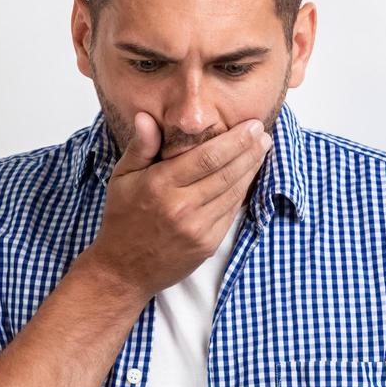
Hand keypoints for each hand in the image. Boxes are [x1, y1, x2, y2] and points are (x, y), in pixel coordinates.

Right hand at [83, 111, 272, 298]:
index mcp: (160, 185)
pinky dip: (242, 192)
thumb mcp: (122, 178)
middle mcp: (181, 206)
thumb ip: (140, 147)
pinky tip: (248, 177)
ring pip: (233, 192)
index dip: (234, 140)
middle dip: (250, 150)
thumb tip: (146, 117)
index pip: (207, 157)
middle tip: (263, 134)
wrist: (123, 269)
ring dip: (251, 169)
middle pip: (226, 172)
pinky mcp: (207, 244)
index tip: (251, 126)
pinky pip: (231, 212)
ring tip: (262, 150)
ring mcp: (197, 228)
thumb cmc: (122, 219)